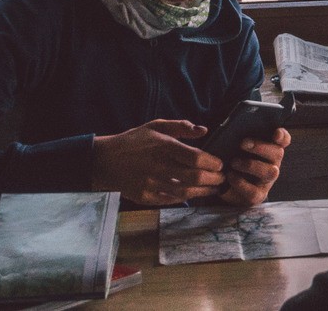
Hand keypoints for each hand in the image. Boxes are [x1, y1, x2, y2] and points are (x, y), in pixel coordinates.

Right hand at [91, 119, 226, 206]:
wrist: (105, 161)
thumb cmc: (134, 141)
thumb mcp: (155, 126)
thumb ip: (181, 127)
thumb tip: (204, 130)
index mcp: (163, 147)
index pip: (195, 157)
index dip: (211, 162)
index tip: (220, 163)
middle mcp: (159, 166)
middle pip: (193, 177)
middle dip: (213, 179)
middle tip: (222, 178)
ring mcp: (151, 184)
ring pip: (184, 192)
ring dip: (203, 191)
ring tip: (214, 188)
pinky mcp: (145, 197)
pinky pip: (170, 200)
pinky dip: (185, 198)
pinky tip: (194, 194)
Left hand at [218, 127, 291, 207]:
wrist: (227, 187)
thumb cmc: (234, 159)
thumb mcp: (237, 147)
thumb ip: (241, 137)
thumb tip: (235, 127)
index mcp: (271, 149)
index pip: (284, 140)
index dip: (282, 135)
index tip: (275, 133)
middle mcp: (273, 164)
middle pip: (277, 153)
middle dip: (261, 147)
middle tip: (242, 143)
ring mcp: (267, 181)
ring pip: (270, 172)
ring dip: (251, 165)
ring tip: (233, 162)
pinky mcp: (258, 195)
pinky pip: (253, 191)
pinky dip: (241, 183)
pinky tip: (230, 176)